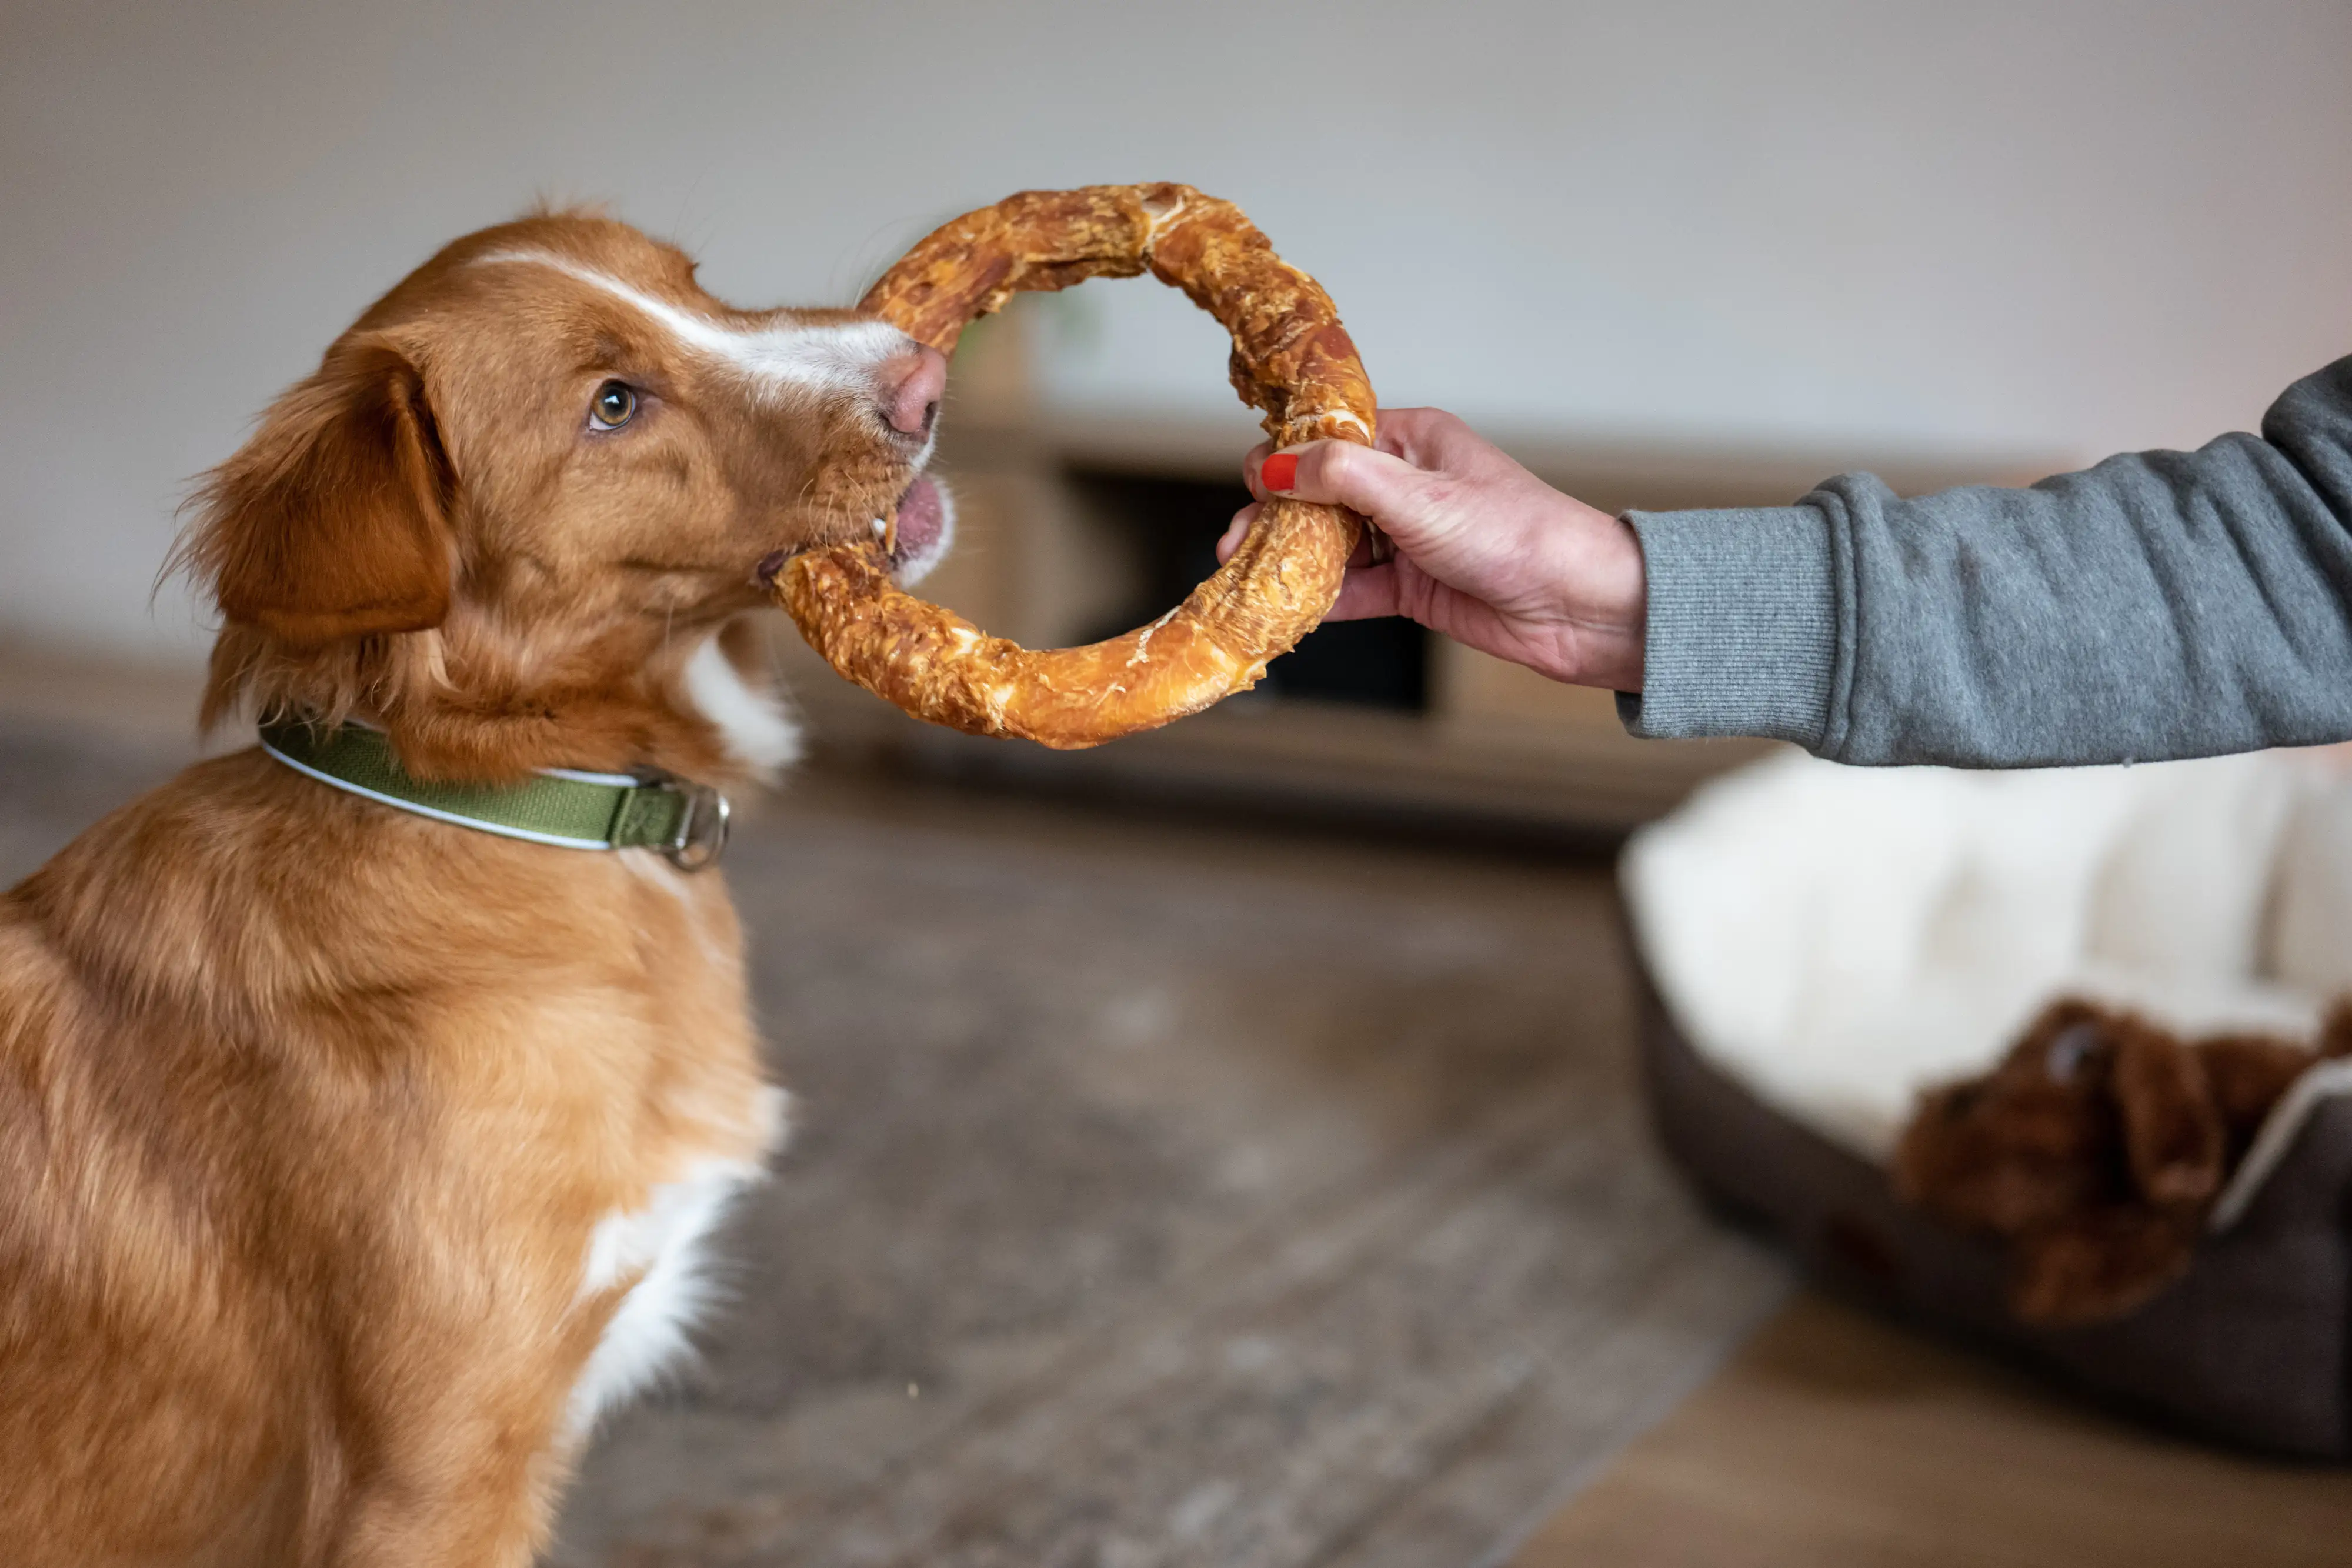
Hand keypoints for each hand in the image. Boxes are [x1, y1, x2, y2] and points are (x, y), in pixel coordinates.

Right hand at [1218, 408, 1647, 690]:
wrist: (1580, 606)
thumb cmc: (1519, 536)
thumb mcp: (1420, 496)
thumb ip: (1341, 477)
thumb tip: (1272, 464)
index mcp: (1412, 440)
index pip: (1328, 439)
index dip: (1283, 460)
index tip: (1249, 489)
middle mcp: (1406, 484)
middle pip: (1319, 496)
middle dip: (1274, 519)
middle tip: (1233, 548)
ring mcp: (1408, 538)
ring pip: (1331, 546)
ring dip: (1291, 563)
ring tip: (1247, 580)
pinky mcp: (1413, 588)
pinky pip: (1353, 590)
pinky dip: (1321, 600)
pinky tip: (1288, 609)